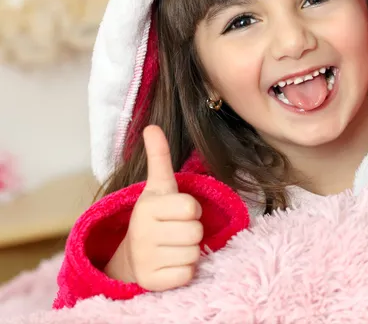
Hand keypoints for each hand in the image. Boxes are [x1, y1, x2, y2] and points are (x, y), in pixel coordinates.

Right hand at [104, 125, 203, 290]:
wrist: (131, 255)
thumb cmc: (154, 215)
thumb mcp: (158, 185)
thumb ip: (159, 157)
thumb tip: (152, 126)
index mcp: (147, 207)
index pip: (191, 207)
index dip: (190, 209)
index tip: (178, 211)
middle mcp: (143, 234)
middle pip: (195, 232)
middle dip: (191, 231)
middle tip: (176, 230)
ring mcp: (145, 260)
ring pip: (193, 253)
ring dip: (189, 251)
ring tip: (173, 246)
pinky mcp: (151, 282)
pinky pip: (187, 274)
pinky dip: (184, 270)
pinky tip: (170, 263)